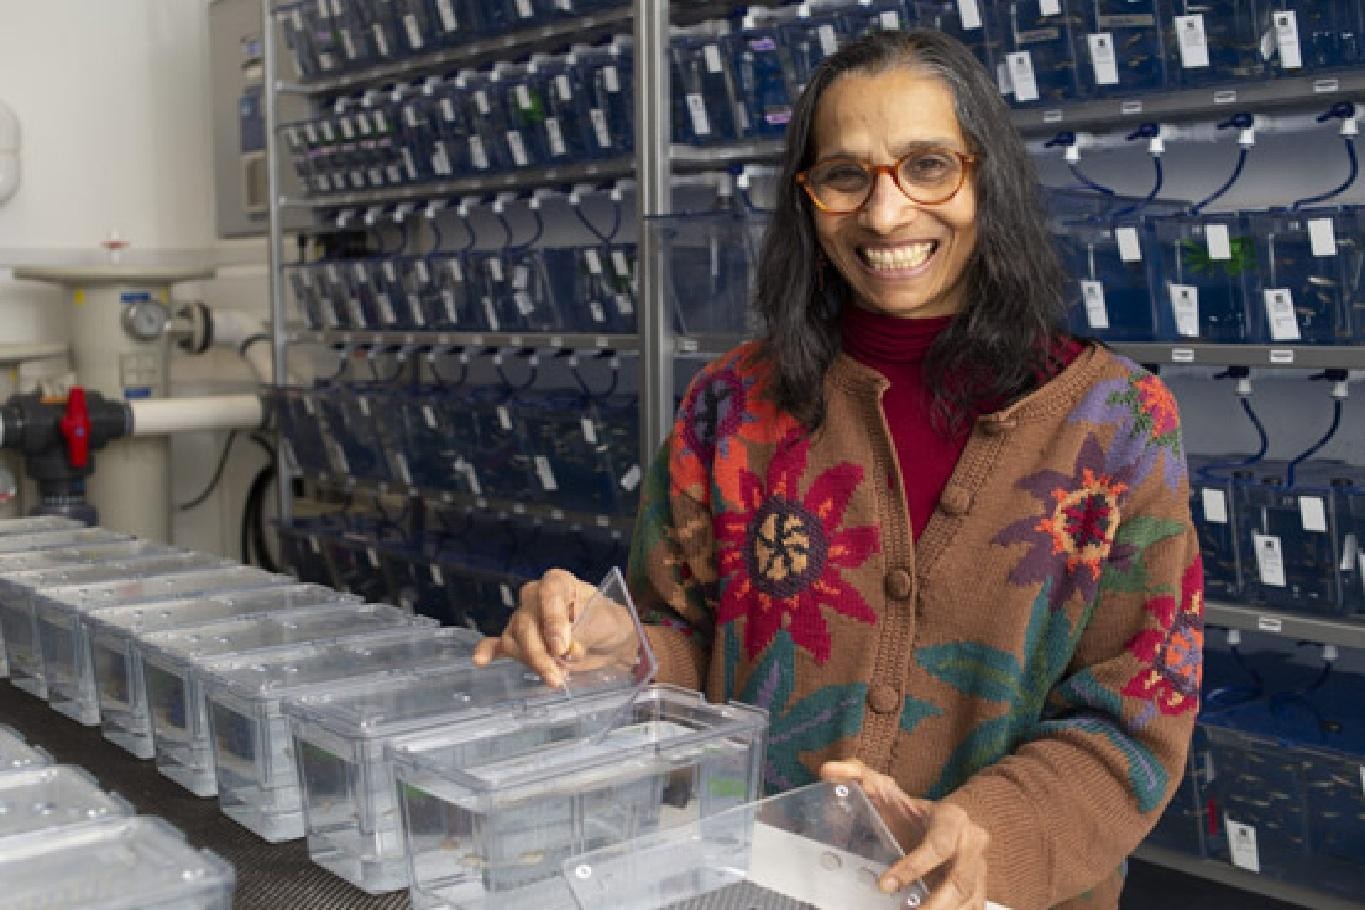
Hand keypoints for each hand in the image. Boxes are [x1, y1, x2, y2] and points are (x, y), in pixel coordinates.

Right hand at [471, 568, 639, 687]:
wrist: (609, 642)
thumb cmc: (607, 624)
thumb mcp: (604, 624)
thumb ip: (582, 633)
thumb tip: (562, 650)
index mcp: (558, 583)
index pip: (548, 594)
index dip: (552, 621)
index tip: (561, 647)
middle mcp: (535, 597)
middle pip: (525, 623)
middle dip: (540, 653)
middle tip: (558, 676)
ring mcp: (523, 619)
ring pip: (515, 640)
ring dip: (532, 662)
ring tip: (554, 679)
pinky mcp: (519, 641)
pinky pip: (499, 644)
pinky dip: (489, 651)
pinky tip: (481, 660)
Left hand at [820, 759, 988, 909]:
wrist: (961, 819)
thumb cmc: (917, 810)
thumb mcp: (890, 790)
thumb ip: (858, 777)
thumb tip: (828, 770)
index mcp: (952, 819)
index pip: (937, 845)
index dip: (913, 866)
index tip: (884, 885)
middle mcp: (972, 845)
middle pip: (959, 880)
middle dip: (933, 903)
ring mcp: (980, 871)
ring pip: (970, 900)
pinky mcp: (980, 890)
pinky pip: (974, 909)